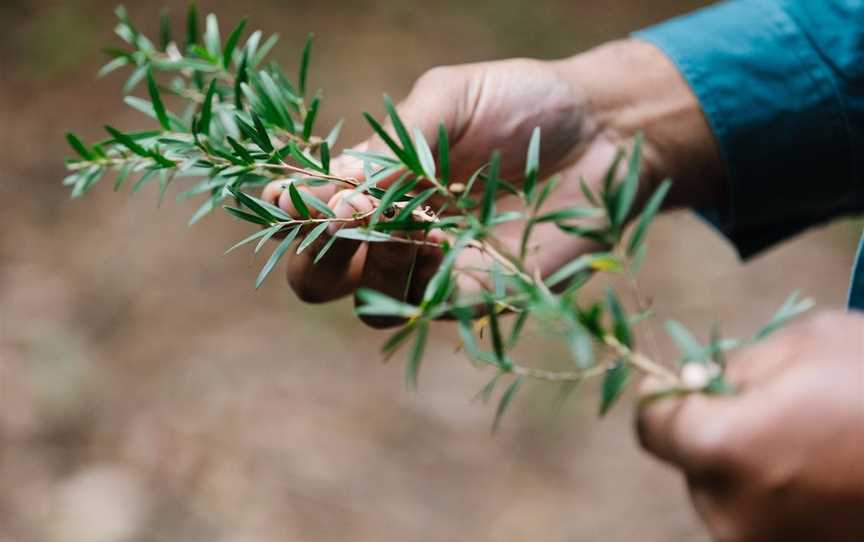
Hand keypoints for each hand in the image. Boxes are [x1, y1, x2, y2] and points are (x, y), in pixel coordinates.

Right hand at [262, 40, 722, 325]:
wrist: (606, 130)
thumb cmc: (523, 104)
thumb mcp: (448, 102)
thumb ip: (391, 147)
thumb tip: (329, 185)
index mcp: (377, 187)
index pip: (311, 220)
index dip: (294, 215)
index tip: (291, 197)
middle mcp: (396, 237)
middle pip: (322, 280)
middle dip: (316, 259)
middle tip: (340, 221)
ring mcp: (436, 273)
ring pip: (371, 305)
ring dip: (378, 265)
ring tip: (415, 223)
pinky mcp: (482, 297)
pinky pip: (433, 310)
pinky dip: (426, 280)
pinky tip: (445, 239)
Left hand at [637, 310, 863, 541]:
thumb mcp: (807, 344)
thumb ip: (735, 365)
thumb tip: (701, 383)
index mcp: (721, 450)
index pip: (652, 426)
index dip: (667, 401)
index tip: (694, 387)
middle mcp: (731, 515)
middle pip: (692, 465)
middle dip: (720, 434)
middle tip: (776, 412)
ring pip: (730, 497)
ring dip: (753, 470)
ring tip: (817, 446)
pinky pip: (768, 522)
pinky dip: (786, 500)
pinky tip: (831, 476)